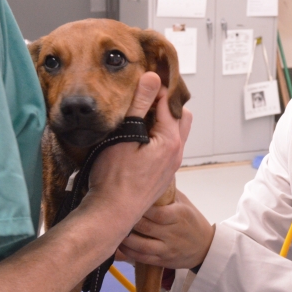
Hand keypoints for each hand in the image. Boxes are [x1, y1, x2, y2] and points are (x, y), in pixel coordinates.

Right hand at [85, 72, 191, 228]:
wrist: (112, 214)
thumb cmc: (114, 179)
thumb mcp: (124, 135)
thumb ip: (140, 105)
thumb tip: (152, 77)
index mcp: (170, 139)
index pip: (168, 100)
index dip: (154, 87)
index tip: (139, 80)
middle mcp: (176, 151)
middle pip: (179, 115)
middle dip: (164, 102)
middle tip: (142, 97)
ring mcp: (171, 164)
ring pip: (175, 132)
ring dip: (161, 120)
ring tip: (139, 116)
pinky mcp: (163, 173)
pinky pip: (167, 146)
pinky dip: (157, 136)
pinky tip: (138, 138)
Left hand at [118, 189, 214, 269]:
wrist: (205, 247)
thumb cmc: (190, 220)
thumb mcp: (183, 202)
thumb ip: (166, 191)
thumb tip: (145, 172)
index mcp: (180, 215)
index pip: (157, 212)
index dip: (139, 207)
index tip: (124, 200)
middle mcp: (174, 233)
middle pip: (146, 228)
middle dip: (128, 220)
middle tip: (112, 212)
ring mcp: (167, 249)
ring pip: (141, 245)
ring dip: (124, 238)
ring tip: (112, 229)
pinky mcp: (162, 260)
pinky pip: (141, 257)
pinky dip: (127, 252)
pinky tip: (118, 244)